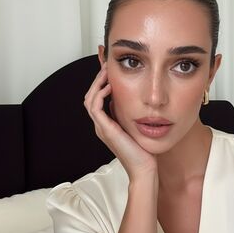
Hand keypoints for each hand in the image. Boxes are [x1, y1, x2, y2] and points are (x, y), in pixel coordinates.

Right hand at [84, 64, 157, 181]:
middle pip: (90, 96)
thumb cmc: (144, 151)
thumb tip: (133, 97)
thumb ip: (131, 113)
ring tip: (106, 71)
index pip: (97, 98)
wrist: (144, 168)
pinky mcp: (105, 129)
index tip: (108, 68)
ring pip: (89, 99)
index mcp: (107, 124)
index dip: (101, 82)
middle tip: (106, 64)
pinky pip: (95, 107)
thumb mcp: (137, 125)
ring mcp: (101, 128)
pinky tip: (109, 87)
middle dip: (97, 78)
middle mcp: (101, 125)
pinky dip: (99, 94)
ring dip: (97, 83)